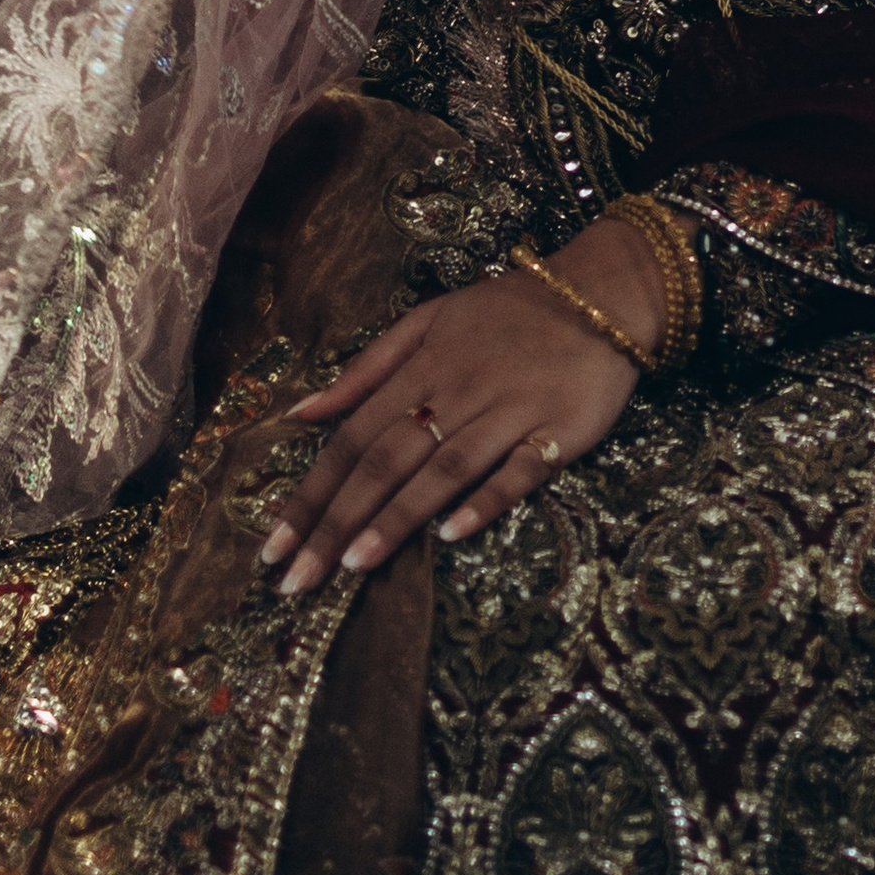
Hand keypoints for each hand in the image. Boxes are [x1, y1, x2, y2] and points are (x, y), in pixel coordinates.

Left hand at [259, 218, 662, 597]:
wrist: (602, 293)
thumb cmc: (509, 312)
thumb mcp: (432, 319)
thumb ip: (368, 367)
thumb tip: (302, 412)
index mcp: (422, 365)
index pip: (353, 436)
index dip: (311, 492)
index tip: (272, 546)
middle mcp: (457, 388)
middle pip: (386, 458)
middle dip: (335, 521)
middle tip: (294, 580)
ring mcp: (508, 410)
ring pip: (442, 468)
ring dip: (396, 518)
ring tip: (352, 567)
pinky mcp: (557, 429)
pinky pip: (516, 469)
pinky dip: (484, 500)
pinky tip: (452, 537)